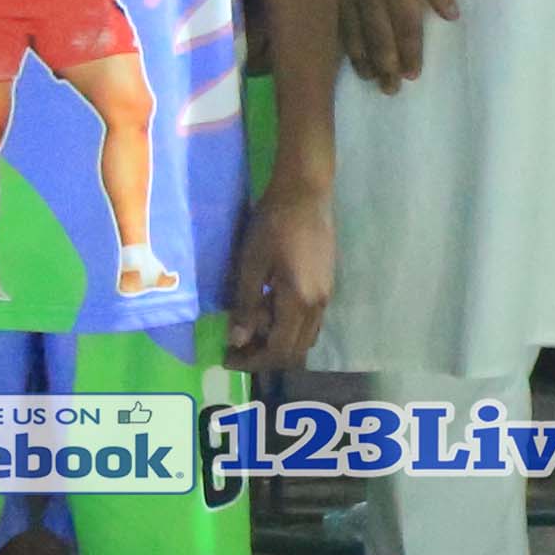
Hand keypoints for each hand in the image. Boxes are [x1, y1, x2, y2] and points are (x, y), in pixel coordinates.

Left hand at [229, 182, 335, 377]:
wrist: (306, 193)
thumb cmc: (273, 224)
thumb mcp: (252, 264)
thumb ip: (246, 305)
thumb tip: (238, 341)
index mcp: (299, 302)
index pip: (279, 350)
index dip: (253, 361)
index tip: (228, 359)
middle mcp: (319, 306)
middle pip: (296, 350)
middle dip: (265, 357)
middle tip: (238, 350)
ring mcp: (326, 296)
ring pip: (305, 337)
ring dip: (279, 342)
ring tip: (251, 330)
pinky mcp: (326, 285)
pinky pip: (310, 321)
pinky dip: (289, 327)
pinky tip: (269, 309)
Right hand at [336, 0, 456, 89]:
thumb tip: (450, 15)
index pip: (404, 25)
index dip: (410, 52)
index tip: (414, 74)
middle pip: (377, 36)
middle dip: (386, 65)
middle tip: (393, 90)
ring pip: (352, 31)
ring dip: (363, 59)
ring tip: (371, 80)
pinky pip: (334, 16)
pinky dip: (341, 39)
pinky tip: (344, 53)